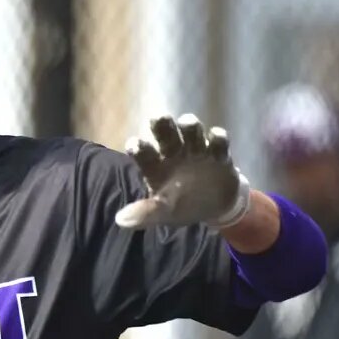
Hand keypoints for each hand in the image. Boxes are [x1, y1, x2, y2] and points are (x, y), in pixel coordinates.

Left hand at [114, 113, 251, 229]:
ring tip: (186, 122)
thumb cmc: (181, 205)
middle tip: (158, 118)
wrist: (214, 207)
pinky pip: (219, 143)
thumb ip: (145, 213)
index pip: (144, 152)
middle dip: (162, 124)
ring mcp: (196, 151)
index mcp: (156, 165)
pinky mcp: (219, 155)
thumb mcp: (162, 212)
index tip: (134, 145)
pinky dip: (218, 138)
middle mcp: (174, 152)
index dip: (138, 147)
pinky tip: (216, 136)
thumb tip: (120, 220)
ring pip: (192, 132)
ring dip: (190, 126)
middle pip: (166, 133)